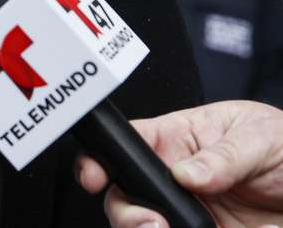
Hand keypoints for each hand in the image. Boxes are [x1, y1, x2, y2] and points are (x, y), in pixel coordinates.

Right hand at [75, 100, 282, 227]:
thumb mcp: (259, 137)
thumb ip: (224, 154)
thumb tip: (186, 172)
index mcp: (177, 139)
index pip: (127, 145)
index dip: (100, 159)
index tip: (95, 176)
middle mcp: (174, 179)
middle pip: (123, 195)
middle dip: (124, 210)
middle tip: (148, 221)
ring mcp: (189, 214)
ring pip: (144, 225)